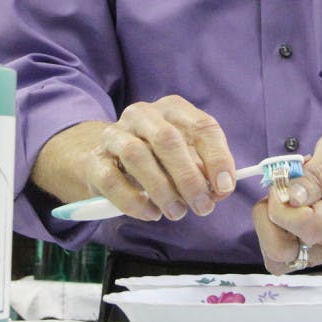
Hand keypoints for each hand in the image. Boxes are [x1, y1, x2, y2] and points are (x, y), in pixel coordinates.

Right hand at [34, 95, 235, 221]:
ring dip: (162, 189)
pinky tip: (150, 213)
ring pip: (137, 155)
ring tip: (177, 213)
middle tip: (203, 206)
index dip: (217, 158)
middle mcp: (142, 115)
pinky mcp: (95, 160)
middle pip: (168, 139)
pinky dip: (134, 200)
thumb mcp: (184, 158)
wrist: (106, 161)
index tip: (226, 188)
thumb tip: (221, 187)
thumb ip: (203, 169)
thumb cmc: (156, 160)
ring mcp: (115, 135)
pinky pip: (112, 180)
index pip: (201, 126)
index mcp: (171, 108)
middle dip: (189, 177)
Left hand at [252, 124, 321, 272]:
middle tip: (278, 189)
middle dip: (268, 220)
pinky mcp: (317, 246)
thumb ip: (317, 173)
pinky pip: (284, 250)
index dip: (281, 208)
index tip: (280, 182)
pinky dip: (275, 228)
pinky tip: (286, 204)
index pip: (307, 228)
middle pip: (284, 253)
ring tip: (283, 195)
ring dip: (269, 225)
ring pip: (279, 257)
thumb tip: (291, 199)